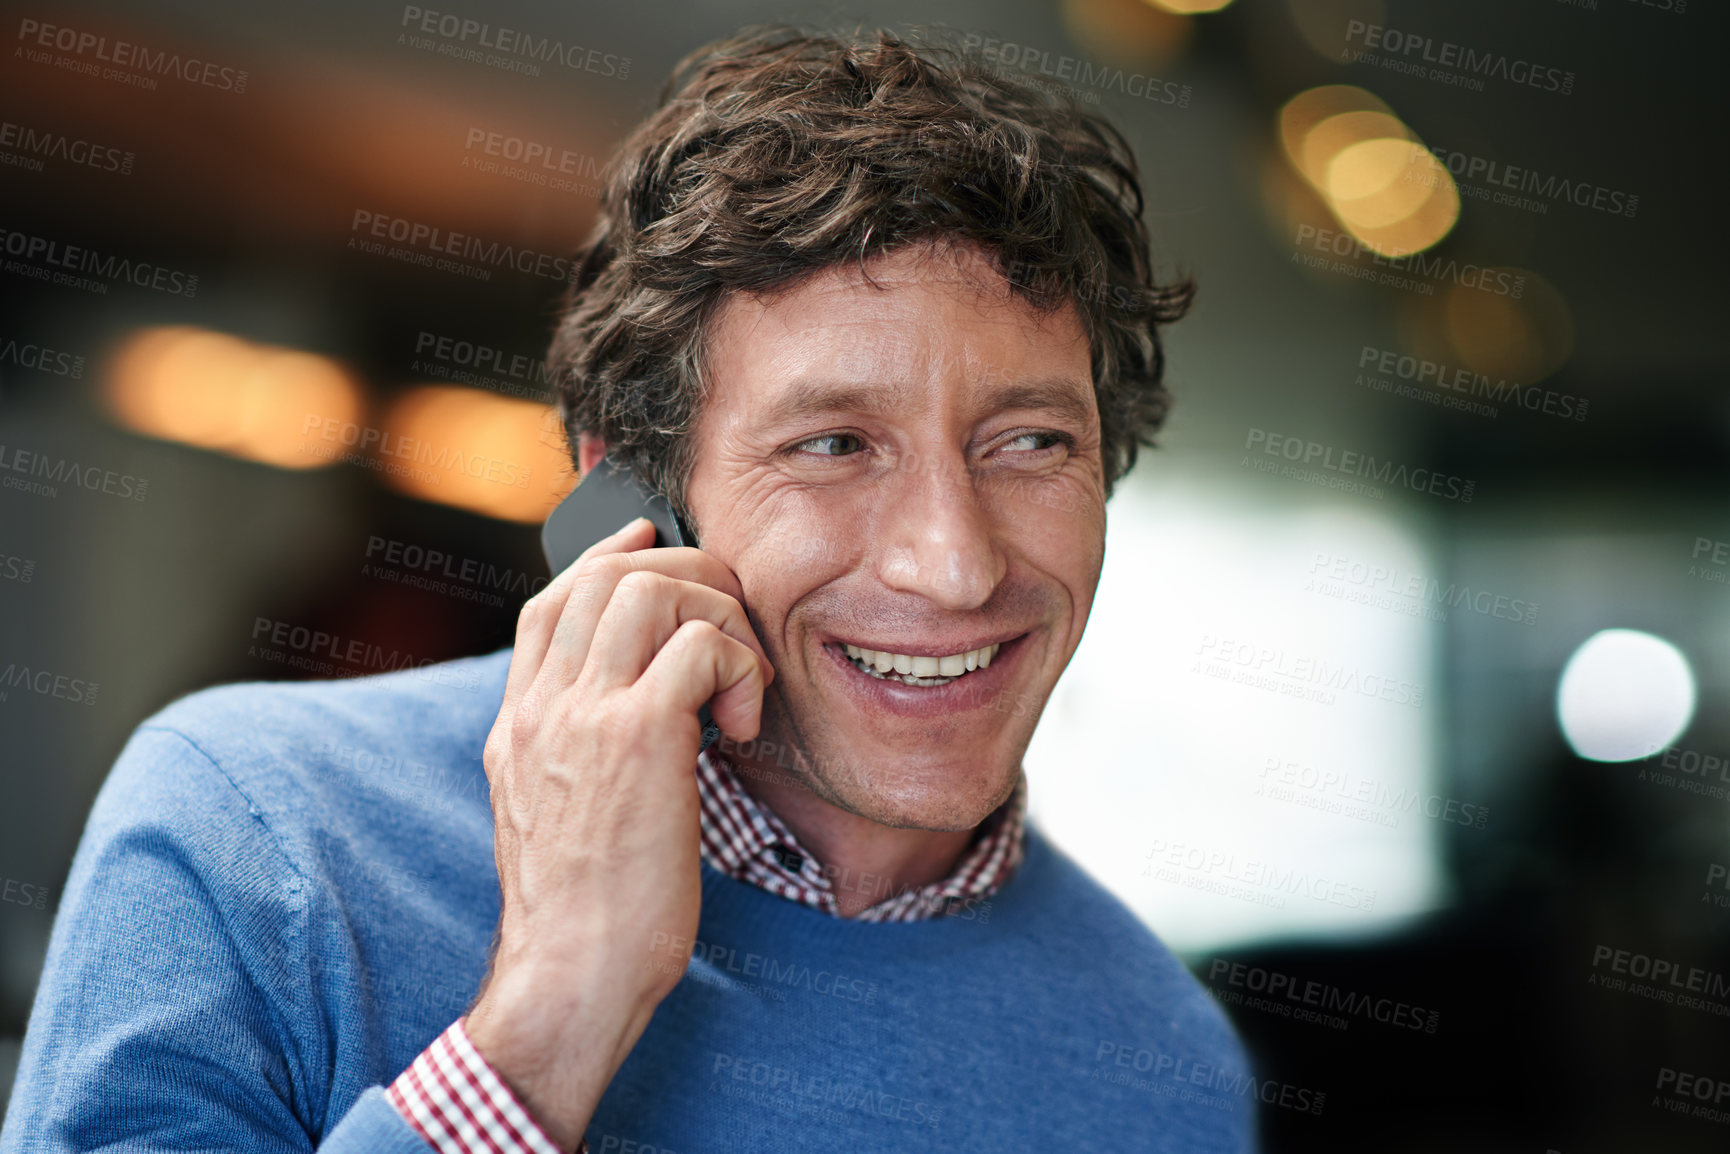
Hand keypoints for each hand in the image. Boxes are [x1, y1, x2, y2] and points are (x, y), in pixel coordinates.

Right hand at [464, 516, 773, 1150]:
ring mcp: (582, 716)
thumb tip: (644, 707)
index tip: (656, 544)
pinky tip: (745, 726)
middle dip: (689, 577)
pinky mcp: (637, 738)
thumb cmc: (585, 915)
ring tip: (742, 684)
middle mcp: (541, 707)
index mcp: (518, 724)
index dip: (610, 556)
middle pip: (608, 576)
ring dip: (718, 619)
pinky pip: (700, 647)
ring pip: (652, 590)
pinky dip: (740, 667)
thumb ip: (579, 750)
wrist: (570, 977)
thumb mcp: (557, 816)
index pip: (553, 600)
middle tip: (734, 626)